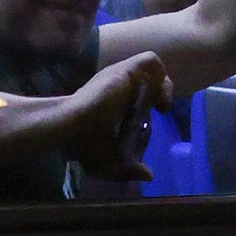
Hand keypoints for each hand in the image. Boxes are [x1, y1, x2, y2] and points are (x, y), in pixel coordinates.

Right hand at [57, 47, 176, 173]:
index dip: (149, 112)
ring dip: (162, 84)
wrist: (72, 125)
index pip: (138, 102)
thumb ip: (128, 170)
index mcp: (113, 106)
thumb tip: (149, 175)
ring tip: (162, 104)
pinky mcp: (127, 69)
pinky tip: (159, 96)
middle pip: (148, 83)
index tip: (147, 127)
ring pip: (152, 70)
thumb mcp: (108, 165)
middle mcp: (119, 89)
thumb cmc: (85, 143)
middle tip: (160, 111)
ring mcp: (123, 77)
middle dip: (159, 95)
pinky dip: (160, 74)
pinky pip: (151, 60)